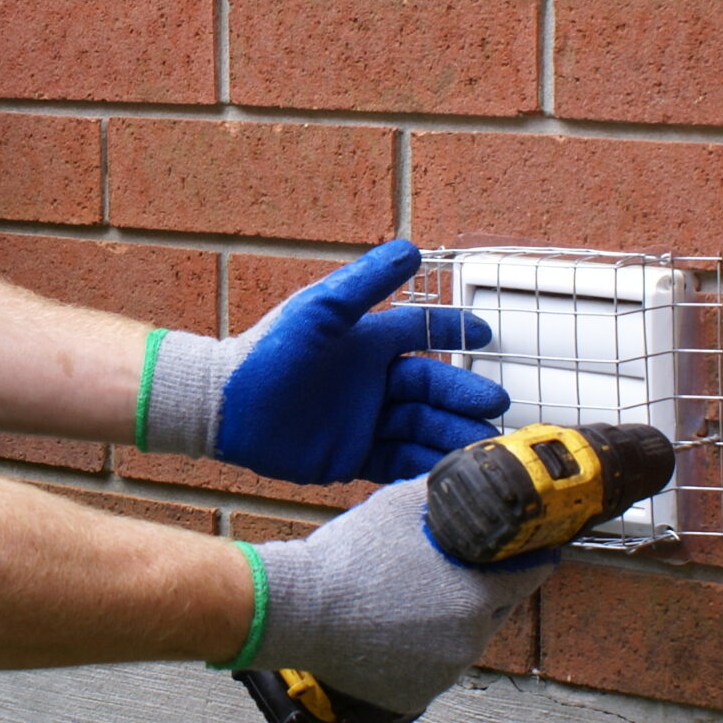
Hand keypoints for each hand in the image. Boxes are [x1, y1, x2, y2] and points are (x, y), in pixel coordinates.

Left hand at [138, 240, 510, 483]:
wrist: (227, 407)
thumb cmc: (267, 350)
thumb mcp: (320, 308)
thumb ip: (365, 282)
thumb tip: (412, 249)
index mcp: (368, 342)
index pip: (422, 331)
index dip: (454, 331)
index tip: (486, 334)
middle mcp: (372, 380)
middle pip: (432, 386)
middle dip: (464, 394)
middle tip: (495, 404)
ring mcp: (365, 420)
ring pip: (421, 427)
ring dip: (452, 433)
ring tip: (482, 445)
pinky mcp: (353, 456)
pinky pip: (398, 462)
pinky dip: (424, 466)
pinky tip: (450, 473)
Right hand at [241, 476, 555, 716]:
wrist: (297, 610)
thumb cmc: (348, 557)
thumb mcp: (400, 506)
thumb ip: (445, 494)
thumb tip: (472, 474)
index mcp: (476, 596)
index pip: (529, 575)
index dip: (531, 557)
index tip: (533, 549)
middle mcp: (469, 641)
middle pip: (495, 609)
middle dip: (483, 589)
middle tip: (455, 569)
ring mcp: (442, 674)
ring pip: (461, 640)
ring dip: (450, 622)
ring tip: (412, 599)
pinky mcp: (413, 697)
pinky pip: (431, 669)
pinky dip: (421, 652)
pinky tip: (394, 630)